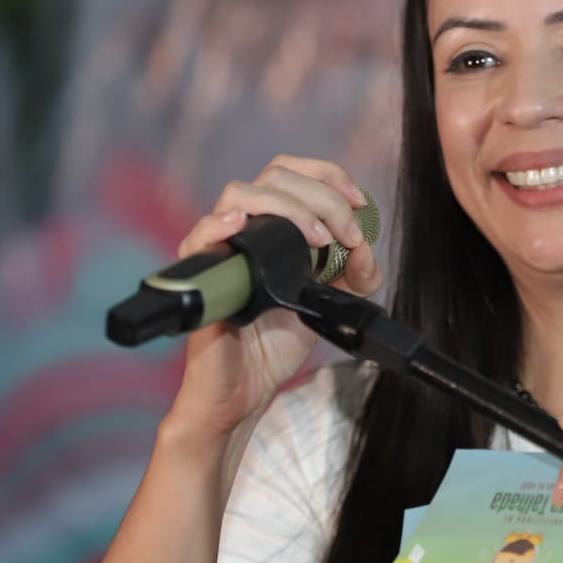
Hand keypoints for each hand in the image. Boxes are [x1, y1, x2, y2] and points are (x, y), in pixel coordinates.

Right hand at [164, 156, 381, 442]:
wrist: (247, 388)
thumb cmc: (277, 340)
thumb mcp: (331, 302)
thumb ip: (355, 275)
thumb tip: (363, 251)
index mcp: (272, 226)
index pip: (292, 173)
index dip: (328, 177)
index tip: (358, 203)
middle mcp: (243, 229)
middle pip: (274, 176)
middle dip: (322, 197)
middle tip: (345, 236)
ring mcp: (220, 249)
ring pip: (238, 194)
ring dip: (288, 207)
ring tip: (317, 241)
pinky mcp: (201, 277)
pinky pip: (199, 237)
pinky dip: (219, 224)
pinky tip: (240, 224)